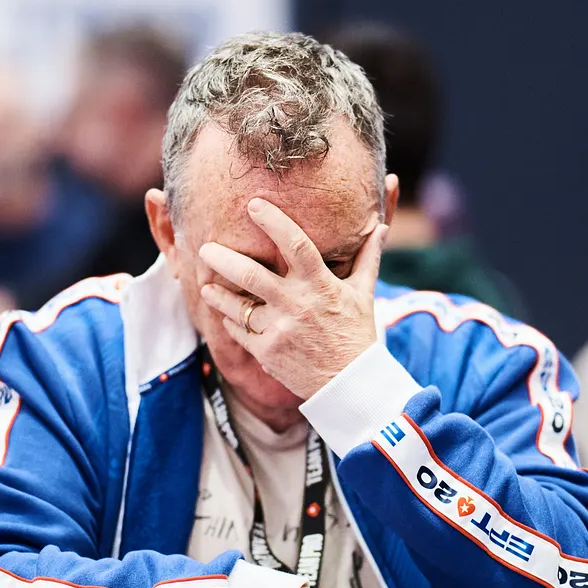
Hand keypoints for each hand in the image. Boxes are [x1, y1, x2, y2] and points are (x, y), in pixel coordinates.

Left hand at [196, 197, 386, 398]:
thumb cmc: (356, 333)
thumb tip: (382, 228)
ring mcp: (279, 329)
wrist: (349, 383)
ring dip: (216, 294)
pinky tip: (225, 313)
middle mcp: (296, 304)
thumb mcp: (363, 294)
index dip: (273, 221)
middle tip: (205, 248)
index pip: (296, 244)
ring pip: (236, 306)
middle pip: (250, 274)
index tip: (253, 205)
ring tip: (205, 285)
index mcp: (319, 284)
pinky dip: (230, 321)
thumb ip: (368, 258)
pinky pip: (239, 331)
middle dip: (222, 258)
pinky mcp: (267, 352)